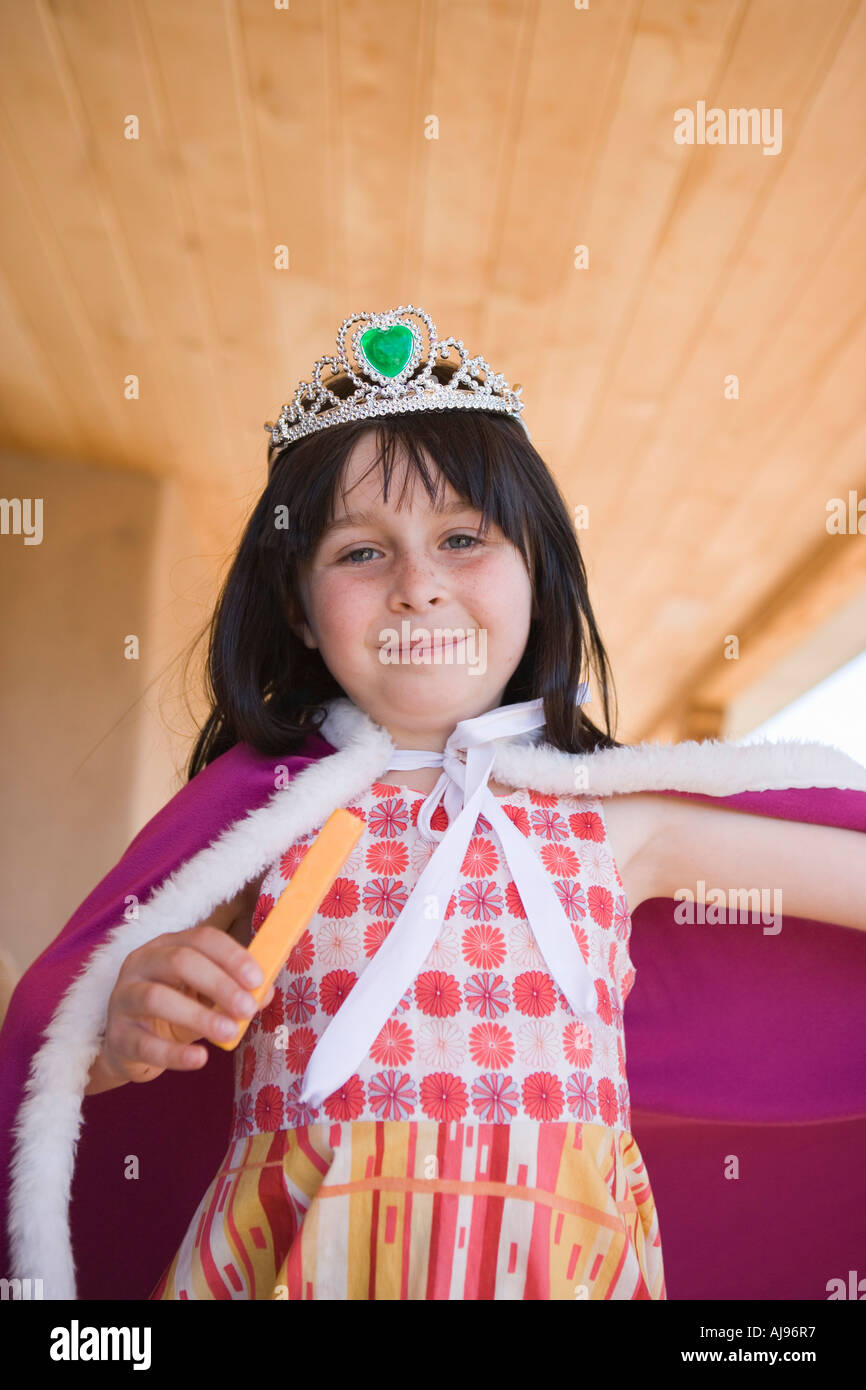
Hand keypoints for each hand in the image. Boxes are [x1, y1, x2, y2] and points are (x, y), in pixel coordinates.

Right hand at [98, 924, 274, 1085]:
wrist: (130, 1047)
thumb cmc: (174, 1012)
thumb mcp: (204, 996)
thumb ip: (234, 990)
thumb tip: (267, 993)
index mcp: (166, 946)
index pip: (201, 938)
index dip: (231, 956)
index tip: (257, 980)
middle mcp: (141, 964)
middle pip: (179, 961)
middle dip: (218, 984)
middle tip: (248, 1009)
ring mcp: (123, 998)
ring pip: (156, 998)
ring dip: (198, 1016)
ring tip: (229, 1033)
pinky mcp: (116, 1036)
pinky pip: (144, 1043)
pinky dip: (174, 1053)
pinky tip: (199, 1059)